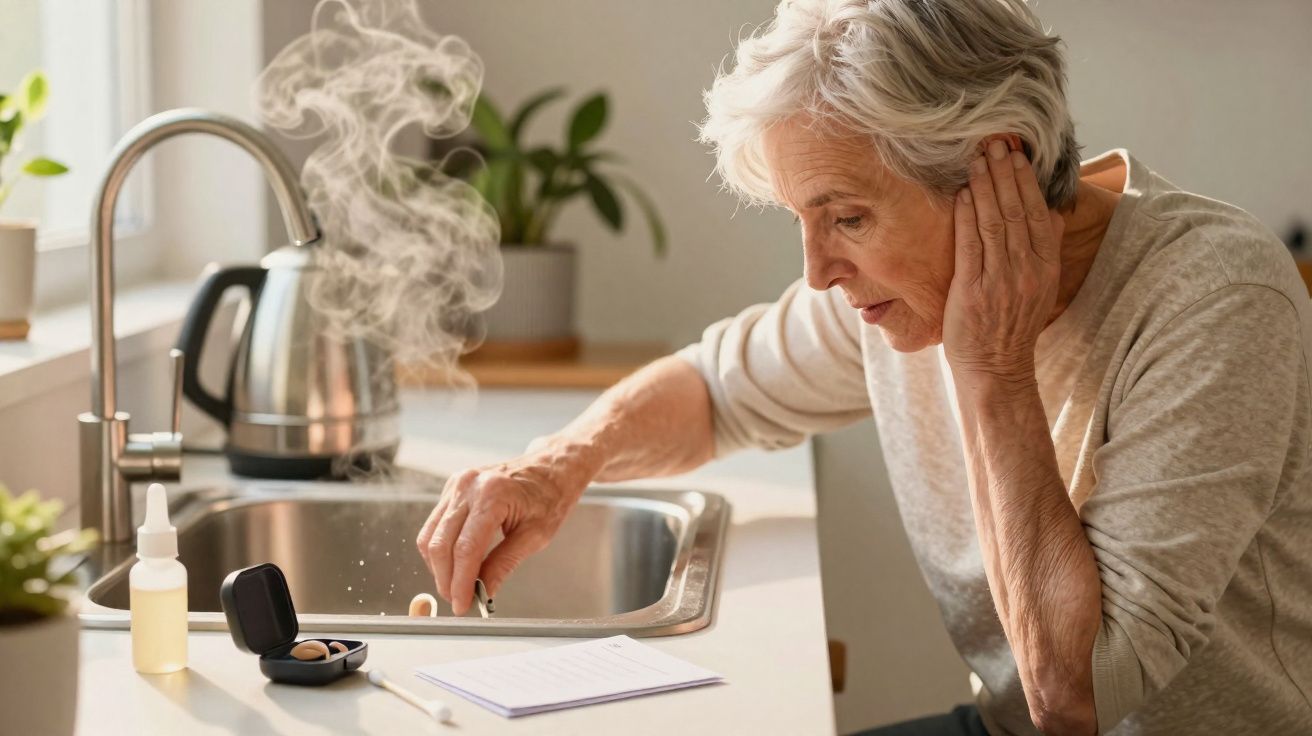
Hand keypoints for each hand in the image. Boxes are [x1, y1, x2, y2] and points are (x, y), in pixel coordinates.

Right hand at [415, 445, 588, 614]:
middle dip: (445, 579)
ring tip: (455, 586)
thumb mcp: (536, 535)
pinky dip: (440, 549)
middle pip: (440, 544)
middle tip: (458, 601)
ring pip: (430, 535)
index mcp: (493, 495)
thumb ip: (504, 564)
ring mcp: (457, 484)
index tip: (462, 605)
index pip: (465, 549)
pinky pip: (435, 524)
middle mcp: (468, 486)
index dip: (460, 582)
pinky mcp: (452, 487)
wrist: (550, 467)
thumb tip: (483, 592)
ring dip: (439, 567)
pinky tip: (455, 564)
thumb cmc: (550, 496)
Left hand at [943, 137, 1064, 388]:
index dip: (1028, 182)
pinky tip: (962, 194)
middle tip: (996, 143)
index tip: (1018, 155)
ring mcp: (1000, 280)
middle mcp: (1027, 271)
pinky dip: (967, 215)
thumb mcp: (1040, 288)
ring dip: (986, 186)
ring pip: (995, 222)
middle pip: (1018, 211)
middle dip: (1005, 174)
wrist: (996, 370)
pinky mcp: (973, 290)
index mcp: (1045, 268)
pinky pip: (971, 244)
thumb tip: (1054, 214)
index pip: (1039, 214)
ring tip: (978, 159)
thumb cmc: (1011, 327)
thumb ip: (1045, 251)